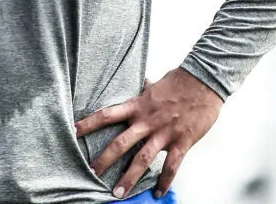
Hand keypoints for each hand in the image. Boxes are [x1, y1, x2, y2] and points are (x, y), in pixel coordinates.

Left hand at [74, 67, 222, 198]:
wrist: (202, 83)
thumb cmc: (178, 82)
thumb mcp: (154, 85)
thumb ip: (144, 91)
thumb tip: (141, 84)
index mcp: (137, 106)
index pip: (107, 115)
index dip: (89, 123)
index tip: (73, 130)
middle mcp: (146, 121)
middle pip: (121, 143)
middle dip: (105, 159)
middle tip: (91, 172)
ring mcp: (163, 133)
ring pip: (142, 159)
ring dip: (129, 177)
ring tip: (118, 192)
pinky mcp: (181, 142)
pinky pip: (171, 167)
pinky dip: (164, 181)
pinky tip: (157, 193)